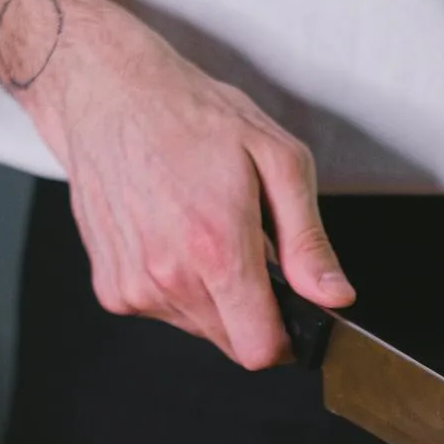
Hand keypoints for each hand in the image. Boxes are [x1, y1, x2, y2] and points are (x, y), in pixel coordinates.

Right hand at [28, 10, 353, 368]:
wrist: (109, 95)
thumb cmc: (192, 116)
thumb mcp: (277, 161)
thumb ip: (308, 241)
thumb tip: (334, 297)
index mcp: (217, 249)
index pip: (261, 349)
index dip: (286, 338)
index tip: (290, 311)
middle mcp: (170, 277)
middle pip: (233, 343)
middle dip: (251, 310)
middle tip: (246, 250)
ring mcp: (135, 286)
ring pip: (198, 328)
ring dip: (213, 297)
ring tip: (202, 232)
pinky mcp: (111, 288)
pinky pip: (162, 311)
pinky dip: (176, 286)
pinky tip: (170, 236)